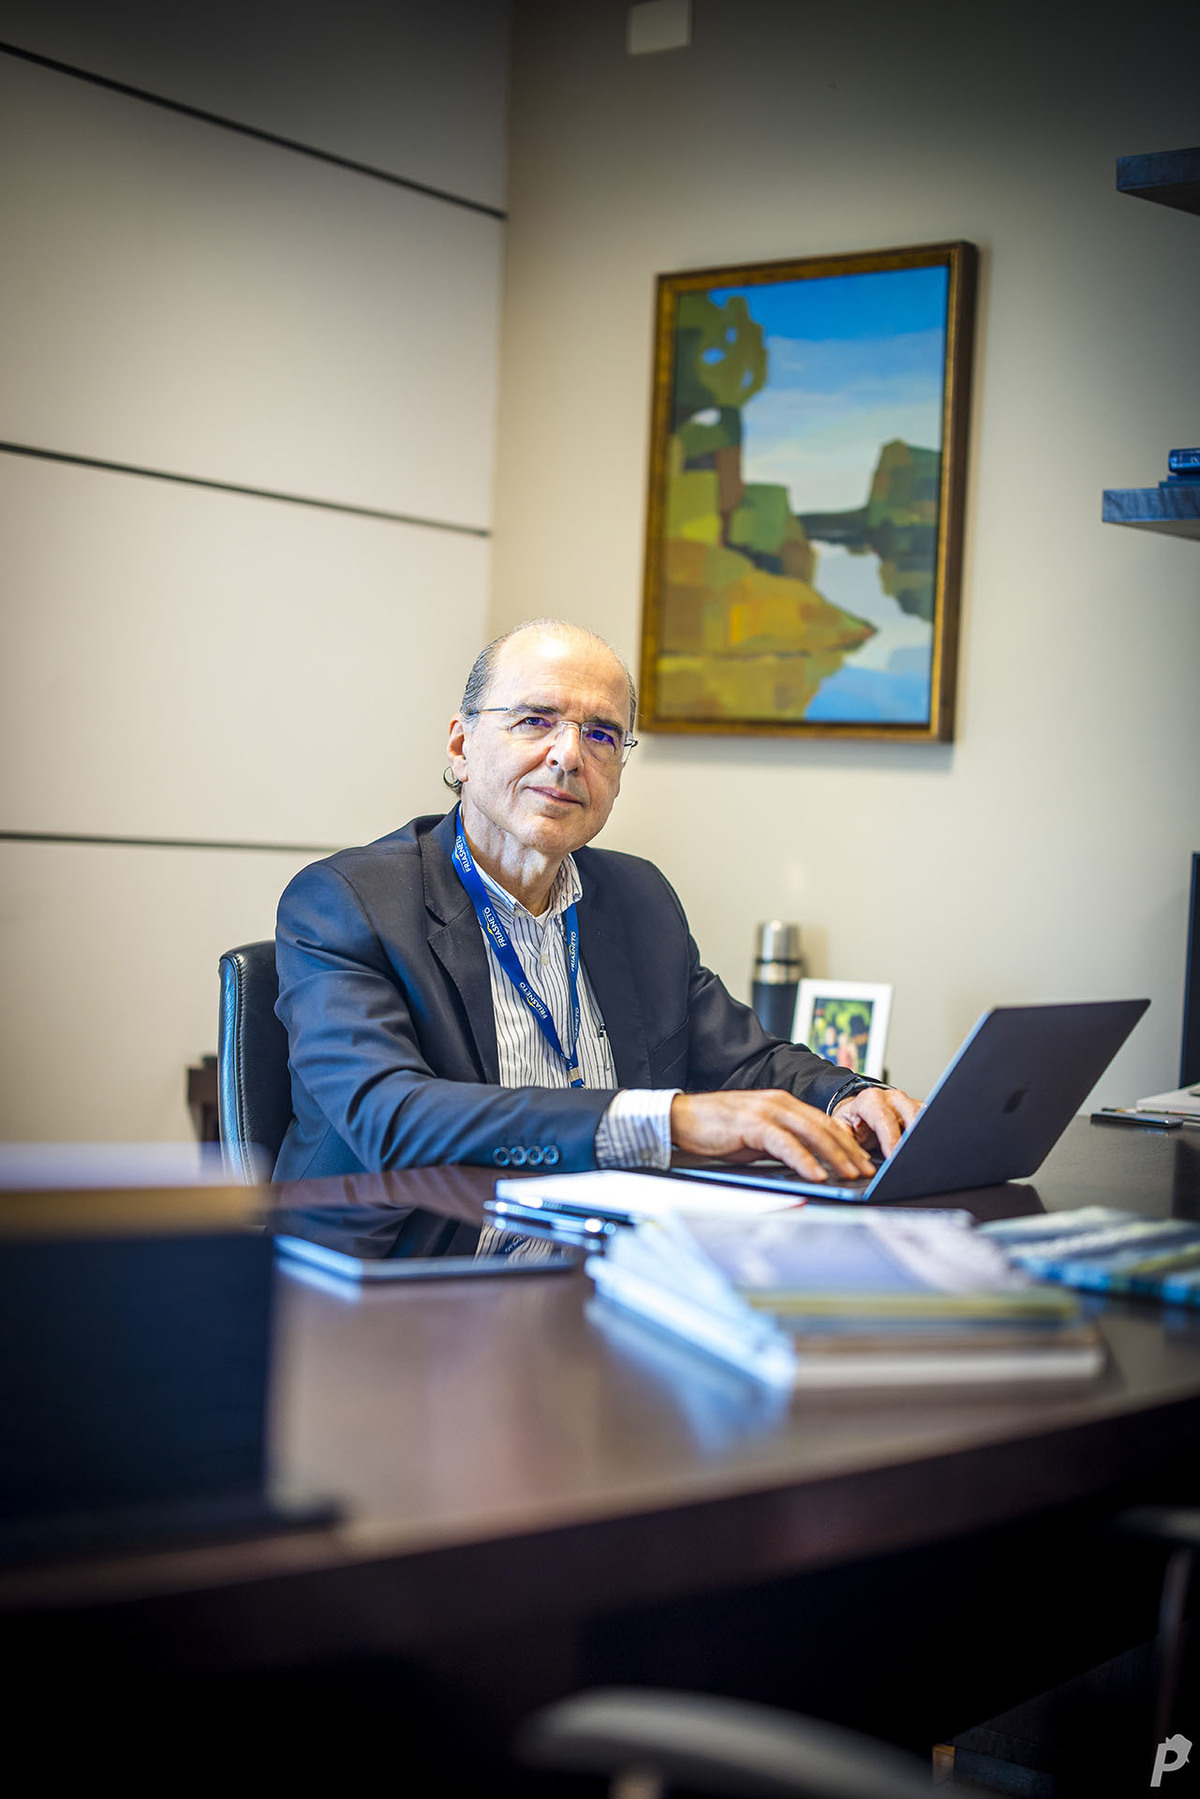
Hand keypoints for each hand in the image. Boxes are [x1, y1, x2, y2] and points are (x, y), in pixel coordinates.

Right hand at [670, 1090, 877, 1183]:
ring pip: (811, 1133)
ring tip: (850, 1174)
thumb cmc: (718, 1128)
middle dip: (849, 1151)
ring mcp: (767, 1111)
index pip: (824, 1122)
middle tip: (866, 1171)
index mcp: (783, 1103)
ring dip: (834, 1156)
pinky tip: (817, 1174)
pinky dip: (804, 1160)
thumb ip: (784, 1142)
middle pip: (824, 1127)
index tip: (863, 1161)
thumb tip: (810, 1163)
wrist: (682, 1117)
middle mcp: (779, 1102)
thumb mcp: (758, 1135)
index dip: (847, 1142)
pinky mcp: (752, 1124)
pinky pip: (786, 1144)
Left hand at [830, 1086, 922, 1158]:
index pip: (883, 1119)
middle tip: (913, 1156)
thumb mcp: (841, 1128)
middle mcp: (892, 1098)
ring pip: (924, 1115)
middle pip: (910, 1113)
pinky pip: (931, 1120)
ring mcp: (908, 1103)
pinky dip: (930, 1133)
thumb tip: (848, 1154)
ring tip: (924, 1153)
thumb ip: (843, 1138)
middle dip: (913, 1135)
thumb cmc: (852, 1122)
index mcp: (870, 1100)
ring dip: (925, 1133)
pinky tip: (929, 1148)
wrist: (860, 1112)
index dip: (890, 1139)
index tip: (894, 1157)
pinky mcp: (919, 1110)